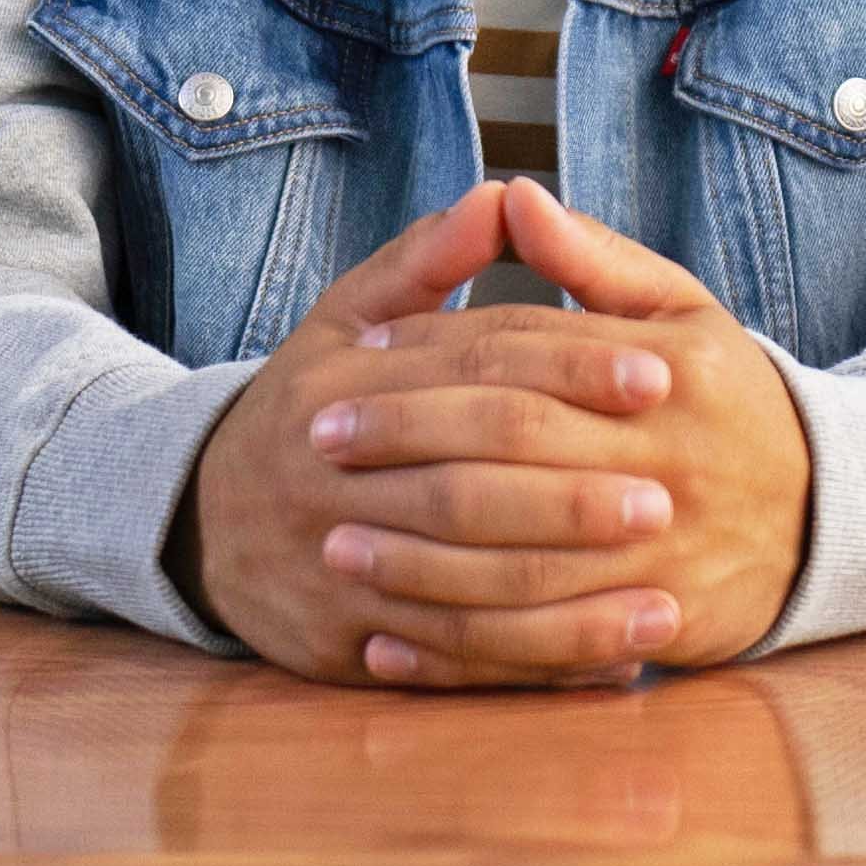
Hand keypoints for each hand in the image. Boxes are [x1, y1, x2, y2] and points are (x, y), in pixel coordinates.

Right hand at [176, 183, 624, 683]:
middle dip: (573, 495)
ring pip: (463, 589)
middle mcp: (331, 478)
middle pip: (468, 485)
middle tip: (669, 497)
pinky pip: (449, 665)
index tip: (658, 372)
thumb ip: (426, 260)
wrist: (195, 523)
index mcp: (341, 386)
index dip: (570, 366)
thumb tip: (506, 195)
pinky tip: (613, 667)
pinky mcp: (341, 646)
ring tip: (665, 601)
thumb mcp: (342, 321)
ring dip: (570, 603)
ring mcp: (333, 569)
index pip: (473, 367)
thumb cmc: (303, 410)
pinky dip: (533, 670)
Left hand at [307, 178, 813, 690]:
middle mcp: (669, 460)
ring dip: (418, 558)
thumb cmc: (726, 399)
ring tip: (336, 545)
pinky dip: (461, 652)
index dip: (436, 349)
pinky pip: (544, 650)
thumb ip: (594, 259)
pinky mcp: (660, 627)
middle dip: (407, 441)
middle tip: (318, 438)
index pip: (529, 351)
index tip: (357, 351)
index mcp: (669, 370)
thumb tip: (513, 195)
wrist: (828, 512)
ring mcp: (666, 551)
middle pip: (514, 446)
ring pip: (522, 559)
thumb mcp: (681, 312)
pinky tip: (389, 642)